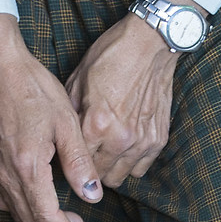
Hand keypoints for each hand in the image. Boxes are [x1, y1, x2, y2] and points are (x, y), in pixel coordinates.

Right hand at [0, 13, 100, 221]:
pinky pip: (3, 200)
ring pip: (16, 214)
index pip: (47, 217)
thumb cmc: (34, 89)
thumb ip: (79, 164)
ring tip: (66, 220)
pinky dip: (23, 210)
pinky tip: (39, 200)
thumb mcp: (67, 123)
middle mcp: (6, 175)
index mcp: (28, 167)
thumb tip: (93, 196)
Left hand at [63, 0, 181, 188]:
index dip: (71, 163)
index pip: (78, 164)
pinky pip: (140, 168)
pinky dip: (131, 163)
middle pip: (99, 178)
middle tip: (87, 157)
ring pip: (121, 177)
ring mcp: (142, 141)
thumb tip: (62, 138)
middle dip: (91, 170)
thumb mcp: (77, 80)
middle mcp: (120, 139)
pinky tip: (124, 148)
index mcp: (95, 124)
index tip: (69, 159)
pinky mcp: (158, 139)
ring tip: (105, 153)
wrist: (150, 43)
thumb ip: (70, 114)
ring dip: (111, 168)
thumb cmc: (111, 56)